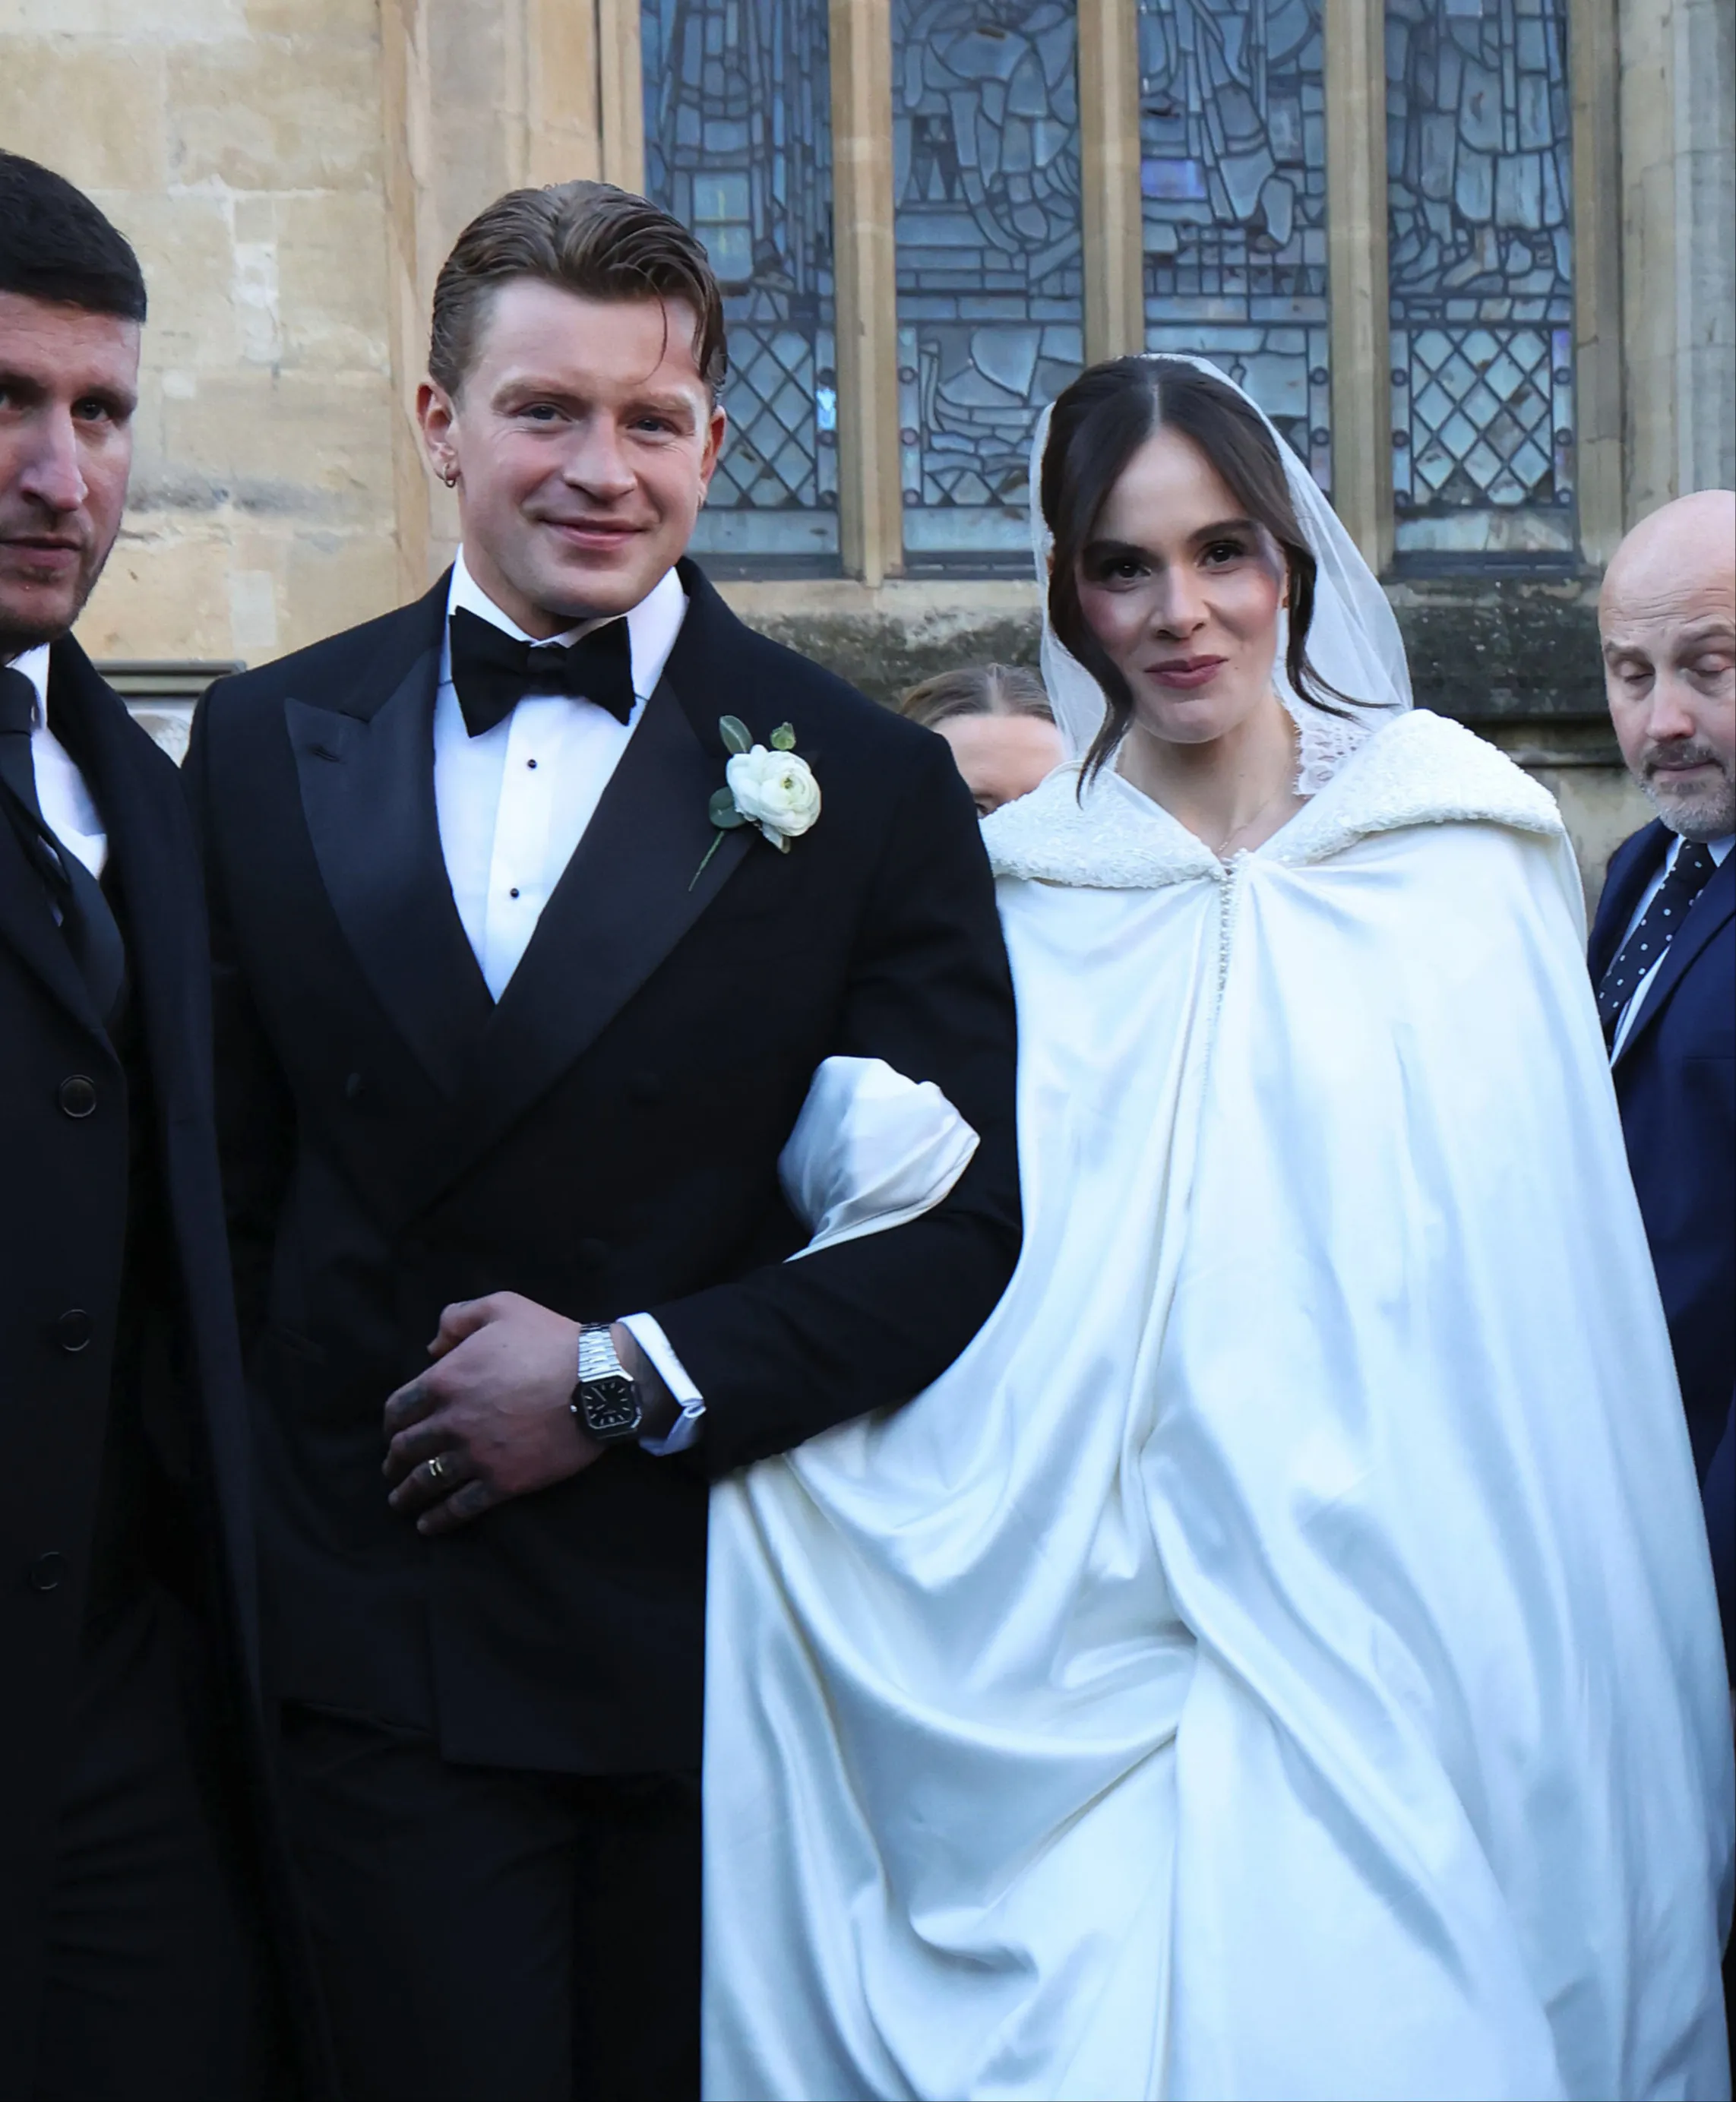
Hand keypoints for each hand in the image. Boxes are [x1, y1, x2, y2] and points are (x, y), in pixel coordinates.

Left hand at [383, 1293, 600, 1534]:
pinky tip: (428, 1525)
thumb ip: (458, 1318)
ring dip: (406, 1494)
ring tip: (400, 1502)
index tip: (393, 1431)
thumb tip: (432, 1347)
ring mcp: (476, 1456)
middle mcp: (452, 1422)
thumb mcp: (502, 1306)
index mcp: (446, 1379)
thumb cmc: (551, 1340)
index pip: (399, 1409)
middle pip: (406, 1448)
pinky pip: (460, 1507)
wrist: (599, 1382)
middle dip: (393, 1461)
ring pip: (426, 1481)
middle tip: (392, 1468)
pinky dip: (439, 1519)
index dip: (391, 1423)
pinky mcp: (503, 1482)